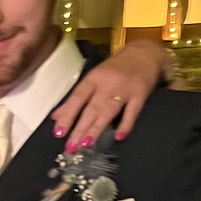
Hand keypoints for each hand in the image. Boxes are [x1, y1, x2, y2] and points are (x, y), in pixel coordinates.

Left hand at [50, 40, 169, 149]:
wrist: (145, 53)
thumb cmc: (115, 69)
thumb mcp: (93, 78)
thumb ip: (75, 98)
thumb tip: (56, 117)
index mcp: (93, 79)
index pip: (77, 99)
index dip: (67, 115)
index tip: (59, 132)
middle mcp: (107, 84)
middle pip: (91, 108)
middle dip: (80, 129)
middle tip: (71, 146)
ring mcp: (125, 89)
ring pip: (108, 111)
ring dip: (97, 128)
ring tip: (86, 144)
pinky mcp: (141, 94)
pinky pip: (133, 111)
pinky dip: (126, 124)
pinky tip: (119, 136)